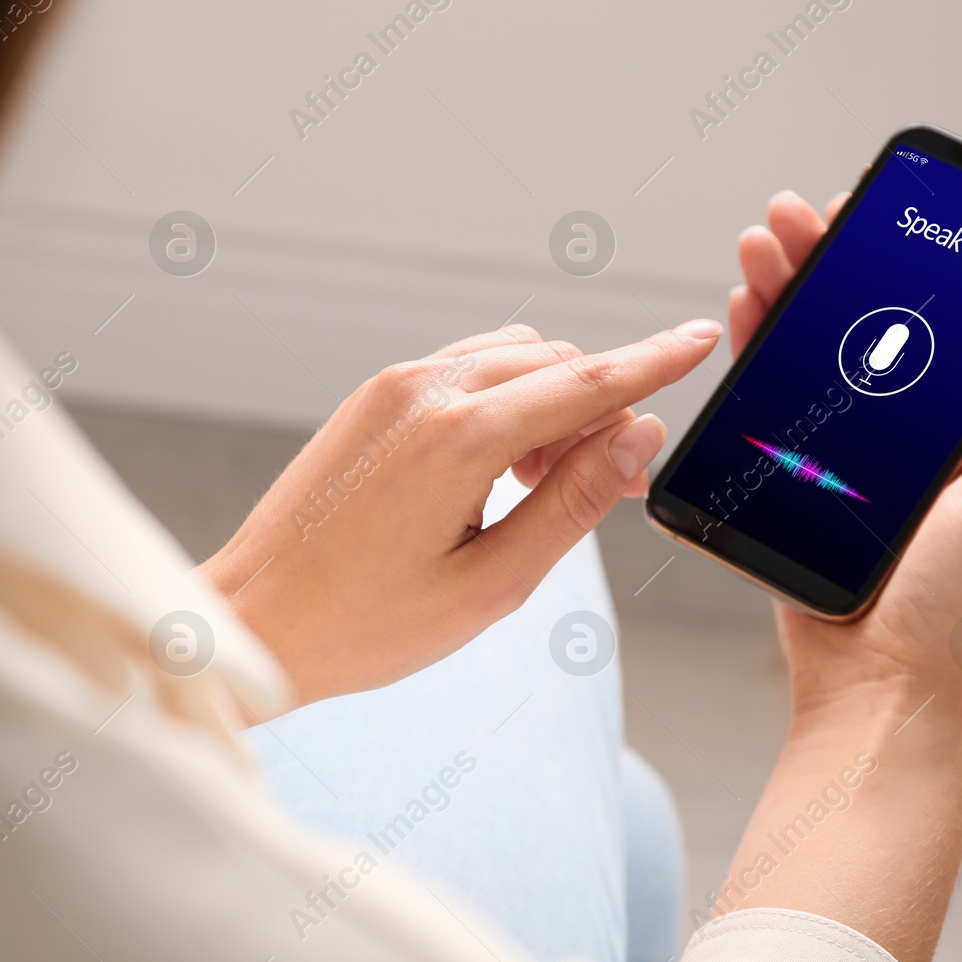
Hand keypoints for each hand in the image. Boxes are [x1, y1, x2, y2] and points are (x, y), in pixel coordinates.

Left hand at [200, 320, 722, 704]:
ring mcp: (392, 387)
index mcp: (460, 438)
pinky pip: (465, 369)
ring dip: (550, 402)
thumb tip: (638, 437)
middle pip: (555, 363)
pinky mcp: (372, 398)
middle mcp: (425, 391)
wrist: (257, 618)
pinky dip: (504, 398)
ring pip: (511, 357)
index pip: (587, 381)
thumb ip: (573, 503)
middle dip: (601, 408)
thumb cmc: (366, 623)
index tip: (703, 338)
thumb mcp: (492, 584)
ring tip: (543, 487)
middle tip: (611, 486)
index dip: (655, 361)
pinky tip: (498, 468)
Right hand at [718, 191, 961, 961]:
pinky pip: (765, 404)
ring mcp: (842, 454)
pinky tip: (744, 309)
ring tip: (761, 242)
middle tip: (802, 213)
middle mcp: (902, 432)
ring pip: (806, 351)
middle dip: (827, 260)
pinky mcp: (790, 479)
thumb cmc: (957, 603)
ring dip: (782, 291)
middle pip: (859, 322)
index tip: (879, 214)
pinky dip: (752, 351)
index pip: (934, 320)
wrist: (878, 682)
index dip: (903, 261)